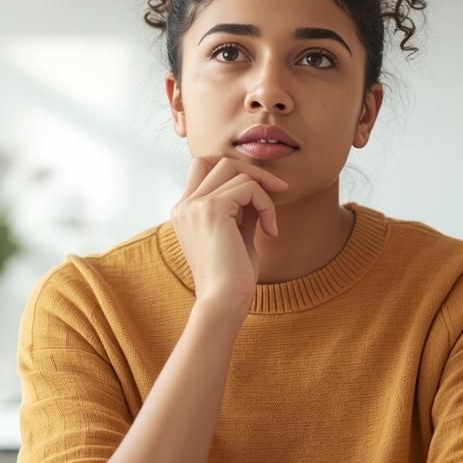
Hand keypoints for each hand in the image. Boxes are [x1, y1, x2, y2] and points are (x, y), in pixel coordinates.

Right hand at [171, 156, 289, 311]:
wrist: (224, 303)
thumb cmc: (233, 278)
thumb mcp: (238, 235)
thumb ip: (242, 210)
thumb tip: (259, 187)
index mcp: (185, 211)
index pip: (203, 168)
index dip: (235, 172)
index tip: (264, 192)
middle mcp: (184, 205)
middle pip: (217, 160)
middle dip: (252, 171)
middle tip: (279, 190)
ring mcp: (194, 205)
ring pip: (234, 169)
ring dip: (263, 190)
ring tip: (271, 222)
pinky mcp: (210, 209)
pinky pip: (248, 188)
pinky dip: (266, 205)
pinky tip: (270, 231)